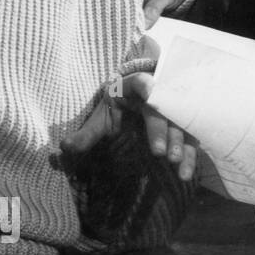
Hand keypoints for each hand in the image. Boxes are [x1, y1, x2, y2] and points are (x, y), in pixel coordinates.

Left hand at [61, 71, 198, 181]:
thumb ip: (86, 134)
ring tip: (177, 164)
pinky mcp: (183, 126)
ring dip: (182, 145)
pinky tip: (186, 172)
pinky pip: (190, 139)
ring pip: (182, 124)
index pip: (142, 82)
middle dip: (164, 130)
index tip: (151, 98)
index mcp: (134, 87)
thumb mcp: (100, 119)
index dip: (149, 88)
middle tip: (160, 153)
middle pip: (164, 109)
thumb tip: (64, 147)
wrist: (133, 104)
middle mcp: (158, 95)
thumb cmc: (115, 109)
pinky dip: (190, 156)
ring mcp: (173, 110)